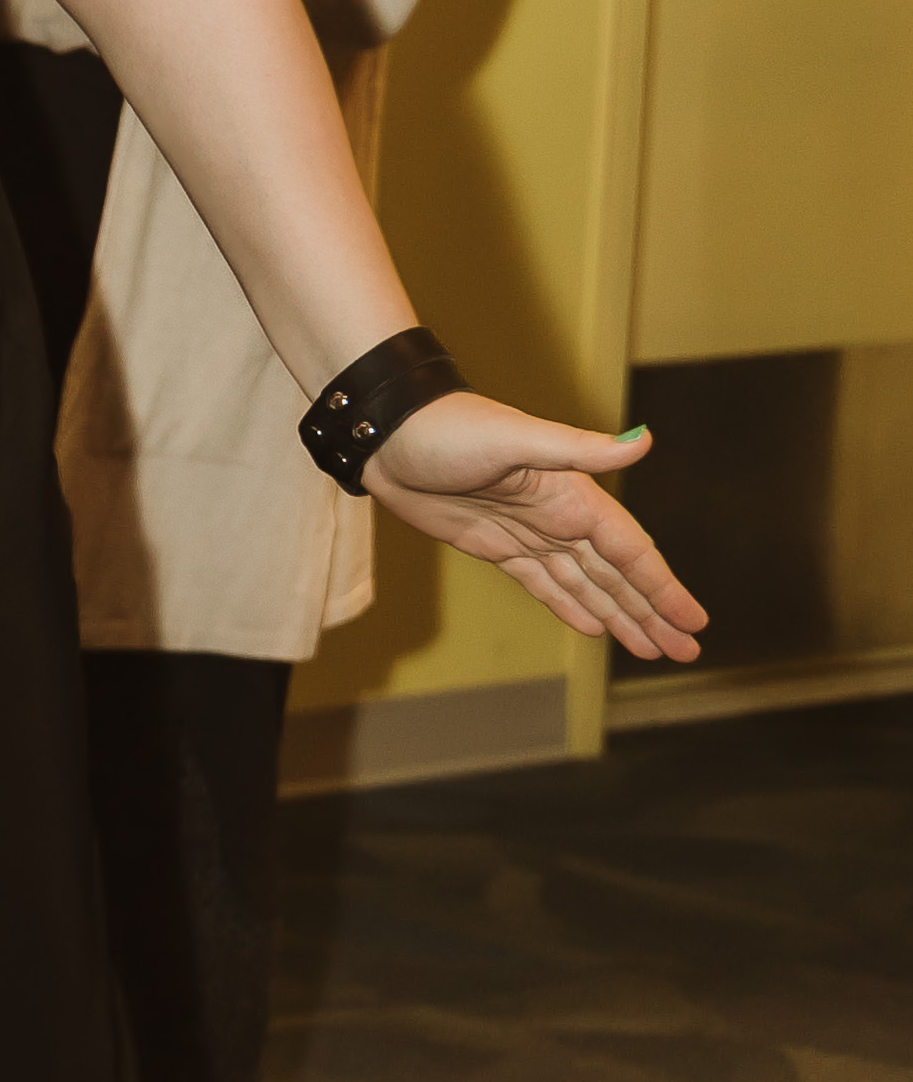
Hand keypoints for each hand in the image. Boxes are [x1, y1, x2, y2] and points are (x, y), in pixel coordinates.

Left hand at [365, 397, 705, 664]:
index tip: (695, 620)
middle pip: (617, 577)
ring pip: (587, 587)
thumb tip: (644, 442)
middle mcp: (559, 518)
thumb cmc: (449, 428)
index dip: (663, 588)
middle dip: (653, 614)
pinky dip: (572, 607)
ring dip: (621, 617)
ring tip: (654, 649)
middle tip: (687, 653)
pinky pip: (544, 585)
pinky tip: (596, 628)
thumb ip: (581, 447)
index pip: (630, 551)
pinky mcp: (496, 546)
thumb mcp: (517, 437)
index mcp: (573, 496)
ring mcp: (529, 534)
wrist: (388, 436)